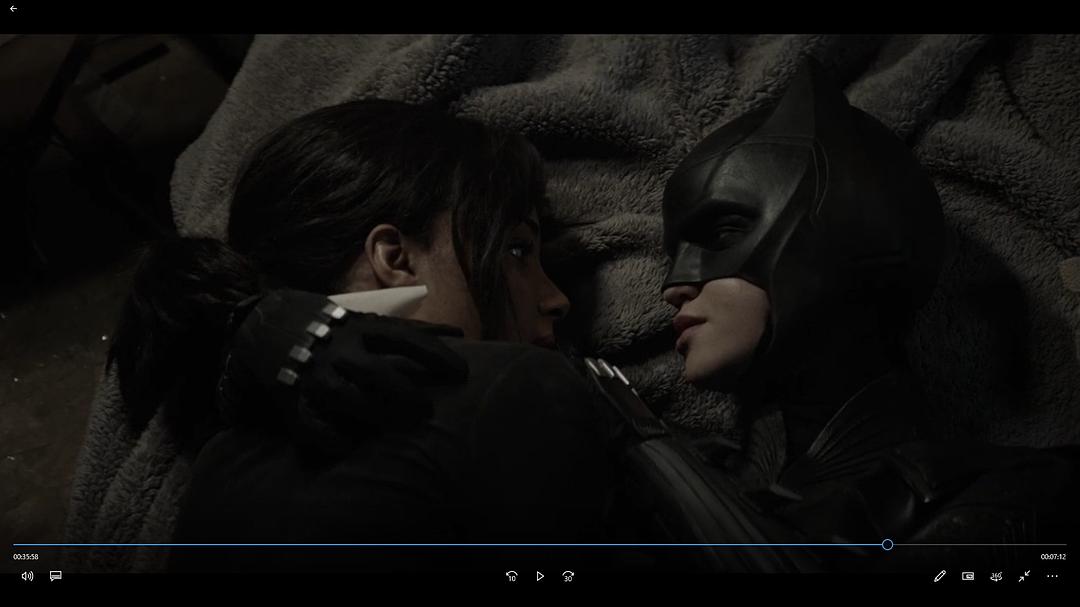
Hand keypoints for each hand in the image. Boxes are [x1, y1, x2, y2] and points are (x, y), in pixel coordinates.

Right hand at [217, 289, 467, 455]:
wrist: (265, 320)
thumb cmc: (333, 324)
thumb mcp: (369, 320)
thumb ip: (410, 331)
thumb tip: (458, 335)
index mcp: (361, 328)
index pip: (407, 339)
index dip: (437, 356)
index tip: (463, 373)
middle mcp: (339, 350)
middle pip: (378, 373)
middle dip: (407, 394)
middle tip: (429, 412)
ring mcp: (315, 374)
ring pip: (347, 399)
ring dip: (377, 416)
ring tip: (403, 429)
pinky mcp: (292, 396)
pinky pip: (309, 423)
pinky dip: (329, 437)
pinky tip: (350, 446)